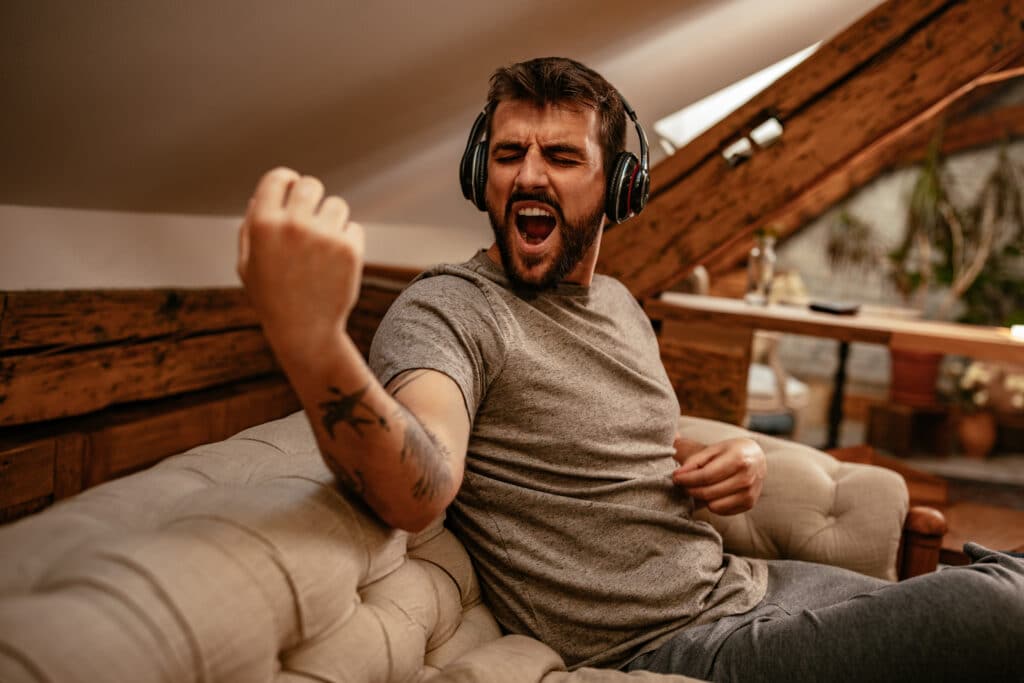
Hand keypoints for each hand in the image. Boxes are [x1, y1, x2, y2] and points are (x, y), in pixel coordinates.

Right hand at [237, 167, 364, 357]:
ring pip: (336, 205)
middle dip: (311, 196)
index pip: (278, 177)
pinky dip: (347, 241)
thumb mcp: (248, 265)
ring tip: (322, 247)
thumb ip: (250, 229)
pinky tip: (335, 264)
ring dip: (332, 219)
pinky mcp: (350, 249)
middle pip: (310, 184)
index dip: (286, 180)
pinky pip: (353, 228)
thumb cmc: (272, 298)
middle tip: (311, 215)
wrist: (304, 332)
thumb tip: (259, 197)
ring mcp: (324, 236)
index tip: (292, 187)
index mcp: (263, 225)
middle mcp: (293, 225)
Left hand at [671, 435, 765, 514]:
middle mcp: (747, 478)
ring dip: (700, 497)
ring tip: (697, 487)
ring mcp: (750, 493)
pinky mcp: (749, 504)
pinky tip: (712, 492)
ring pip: (714, 505)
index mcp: (739, 459)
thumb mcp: (713, 448)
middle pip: (709, 492)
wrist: (757, 457)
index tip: (675, 478)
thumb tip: (678, 475)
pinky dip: (712, 503)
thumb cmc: (731, 451)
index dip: (687, 479)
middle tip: (682, 484)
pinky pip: (721, 511)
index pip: (707, 475)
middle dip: (690, 489)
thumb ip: (695, 460)